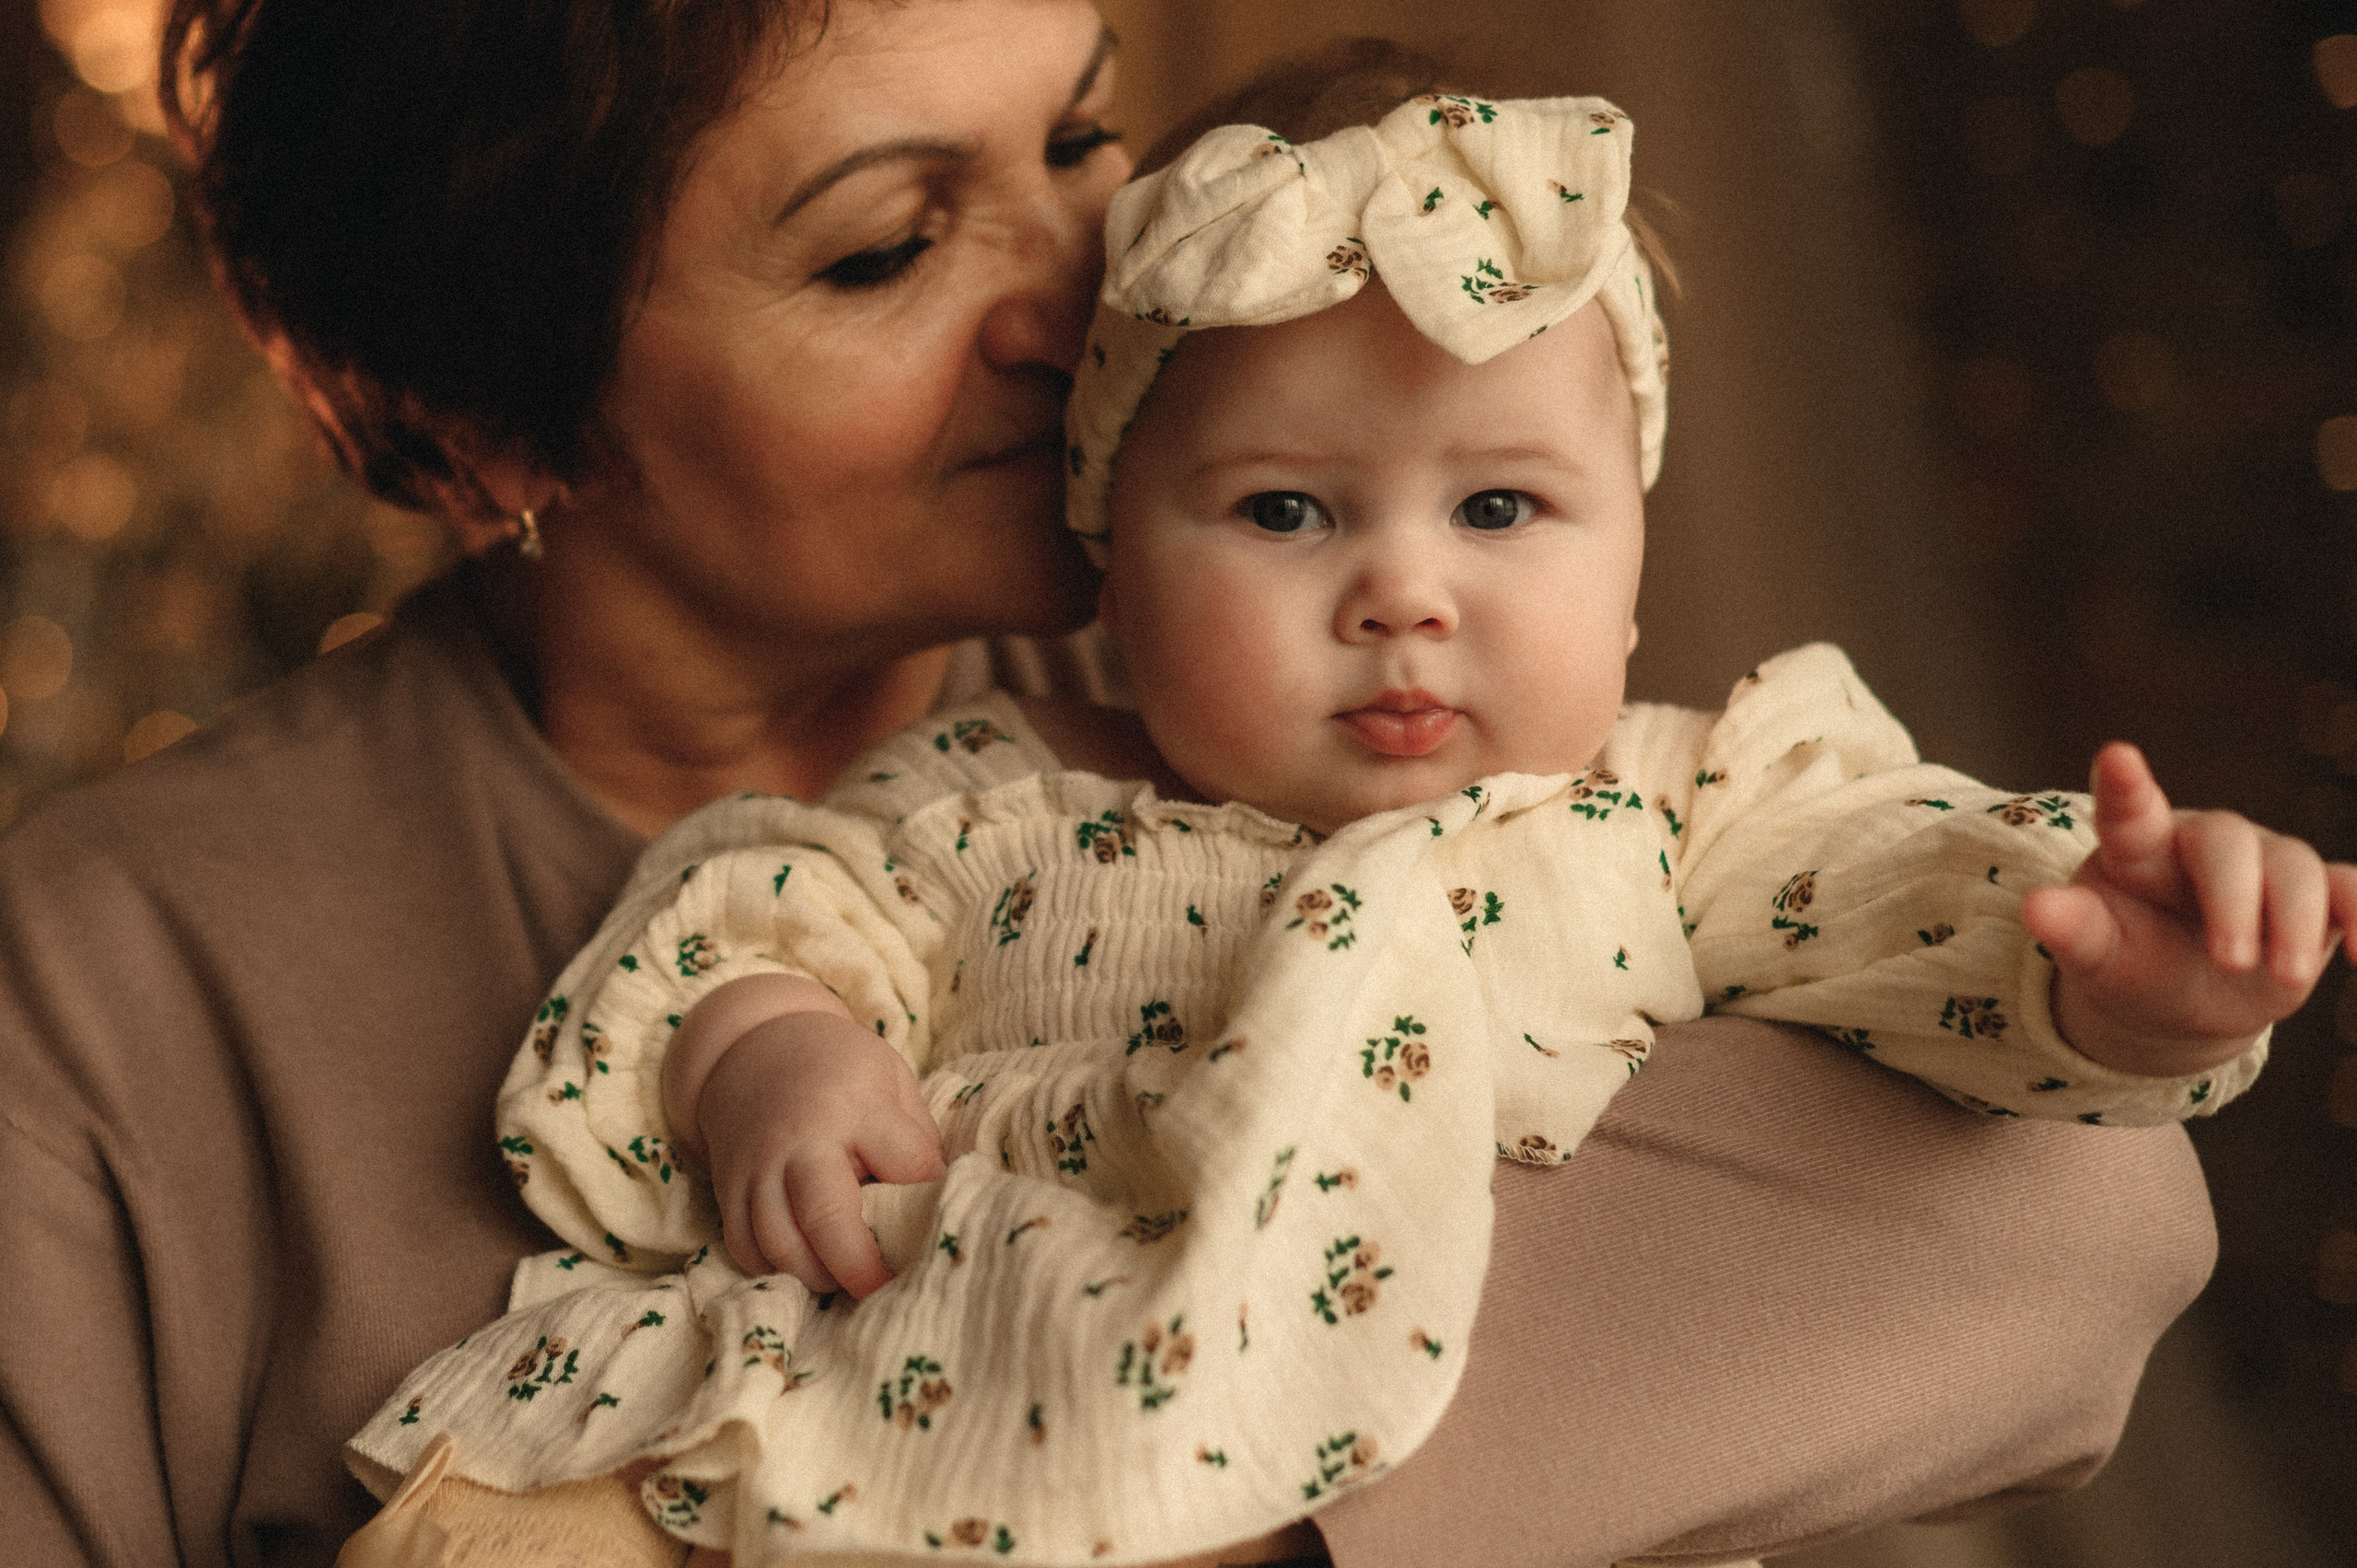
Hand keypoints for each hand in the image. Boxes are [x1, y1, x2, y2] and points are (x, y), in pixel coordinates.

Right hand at [695, 1011, 944, 1297]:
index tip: (944, 1215)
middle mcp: (800, 1142)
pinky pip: (745, 1247)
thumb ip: (914, 1138)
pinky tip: (806, 1270)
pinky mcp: (729, 1190)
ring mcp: (757, 1169)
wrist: (752, 1050)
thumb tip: (941, 1200)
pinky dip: (776, 1271)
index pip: (903, 1161)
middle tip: (889, 1291)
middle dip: (859, 1265)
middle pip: (825, 1215)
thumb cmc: (839, 1070)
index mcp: (854, 1109)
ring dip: (818, 1276)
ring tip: (849, 1281)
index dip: (929, 1192)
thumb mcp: (890, 1078)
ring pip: (779, 1243)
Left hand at [2021, 741, 2356, 1076]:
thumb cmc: (2131, 964)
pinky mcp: (2318, 895)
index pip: (2127, 813)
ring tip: (2281, 980)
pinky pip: (2352, 890)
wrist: (2184, 998)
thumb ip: (2074, 931)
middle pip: (2227, 845)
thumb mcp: (2097, 958)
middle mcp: (2204, 843)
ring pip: (2296, 868)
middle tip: (2231, 960)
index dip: (2125, 787)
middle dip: (2234, 900)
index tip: (2117, 757)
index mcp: (2136, 849)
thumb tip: (2037, 907)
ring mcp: (2266, 863)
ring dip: (2295, 924)